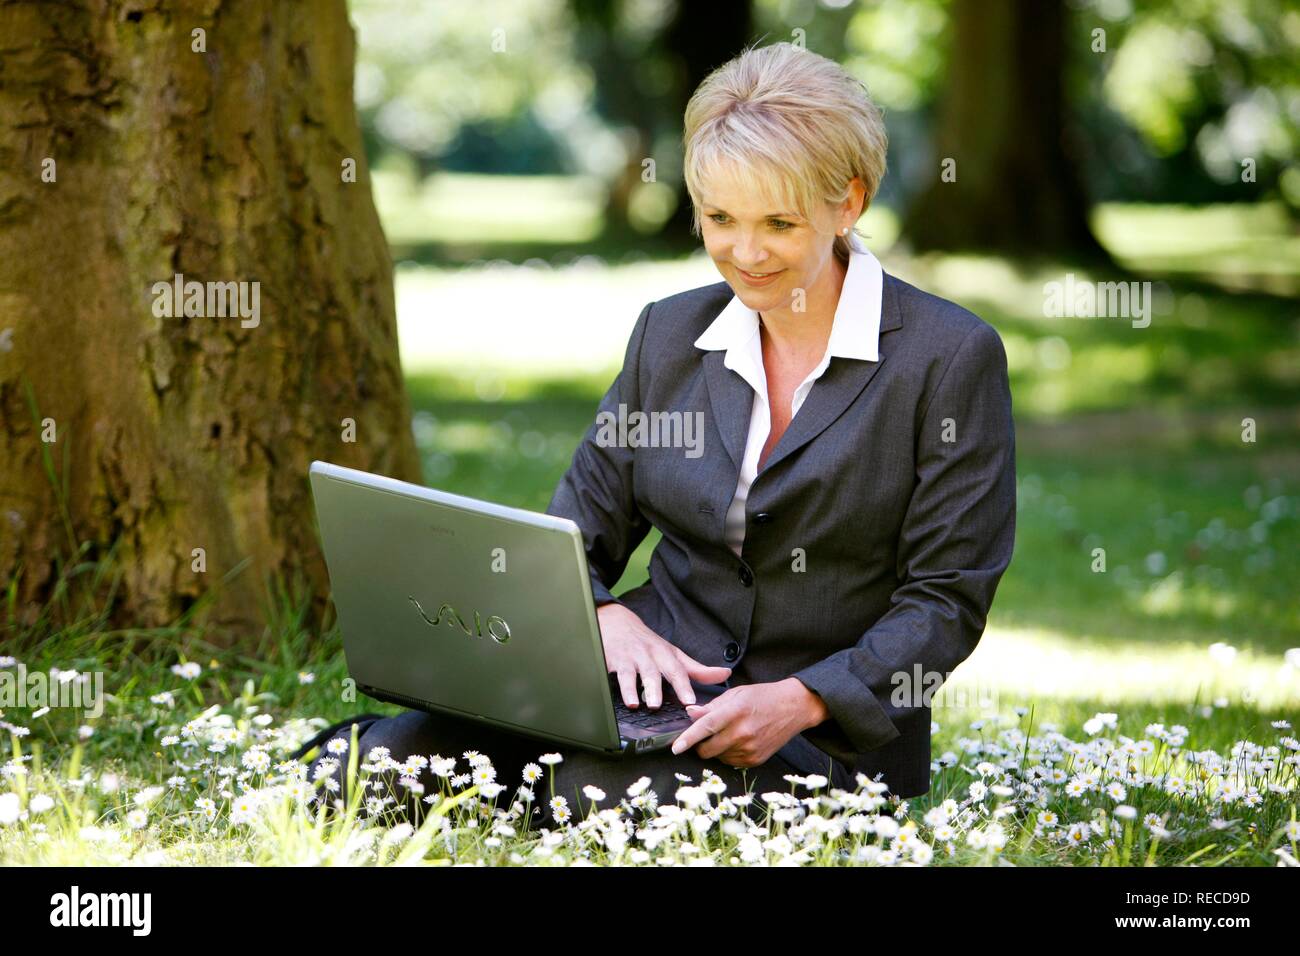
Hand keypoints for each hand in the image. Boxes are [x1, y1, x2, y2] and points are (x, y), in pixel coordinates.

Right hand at [596, 602, 731, 708]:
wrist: (617, 622)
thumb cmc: (648, 643)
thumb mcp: (673, 654)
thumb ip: (697, 669)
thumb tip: (724, 674)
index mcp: (665, 655)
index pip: (676, 671)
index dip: (683, 686)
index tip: (689, 701)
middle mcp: (647, 655)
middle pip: (652, 672)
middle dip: (655, 688)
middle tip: (657, 705)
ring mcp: (628, 657)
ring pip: (630, 673)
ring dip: (632, 688)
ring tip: (637, 704)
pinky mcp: (610, 660)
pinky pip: (611, 673)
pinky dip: (613, 685)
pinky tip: (617, 697)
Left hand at [669, 678, 824, 768]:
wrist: (793, 707)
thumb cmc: (762, 697)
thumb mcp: (736, 694)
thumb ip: (711, 706)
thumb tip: (690, 713)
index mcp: (735, 712)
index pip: (705, 727)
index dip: (688, 738)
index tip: (675, 748)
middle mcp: (742, 733)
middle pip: (707, 749)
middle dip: (699, 745)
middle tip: (703, 735)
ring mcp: (749, 749)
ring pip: (718, 757)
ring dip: (715, 748)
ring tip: (729, 733)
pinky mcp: (755, 760)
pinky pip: (730, 762)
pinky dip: (728, 753)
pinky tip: (738, 740)